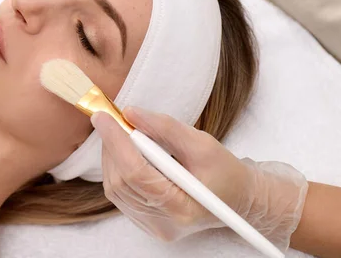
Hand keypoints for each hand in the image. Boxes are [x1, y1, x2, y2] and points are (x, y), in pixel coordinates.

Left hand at [91, 107, 307, 249]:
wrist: (237, 200)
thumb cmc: (225, 172)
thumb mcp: (203, 144)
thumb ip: (165, 127)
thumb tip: (129, 113)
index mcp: (182, 207)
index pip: (136, 173)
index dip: (116, 142)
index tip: (103, 116)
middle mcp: (163, 223)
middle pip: (121, 182)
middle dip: (111, 146)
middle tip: (110, 119)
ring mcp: (152, 227)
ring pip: (115, 189)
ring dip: (112, 156)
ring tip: (121, 134)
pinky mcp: (145, 224)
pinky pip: (120, 195)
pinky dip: (117, 169)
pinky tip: (127, 153)